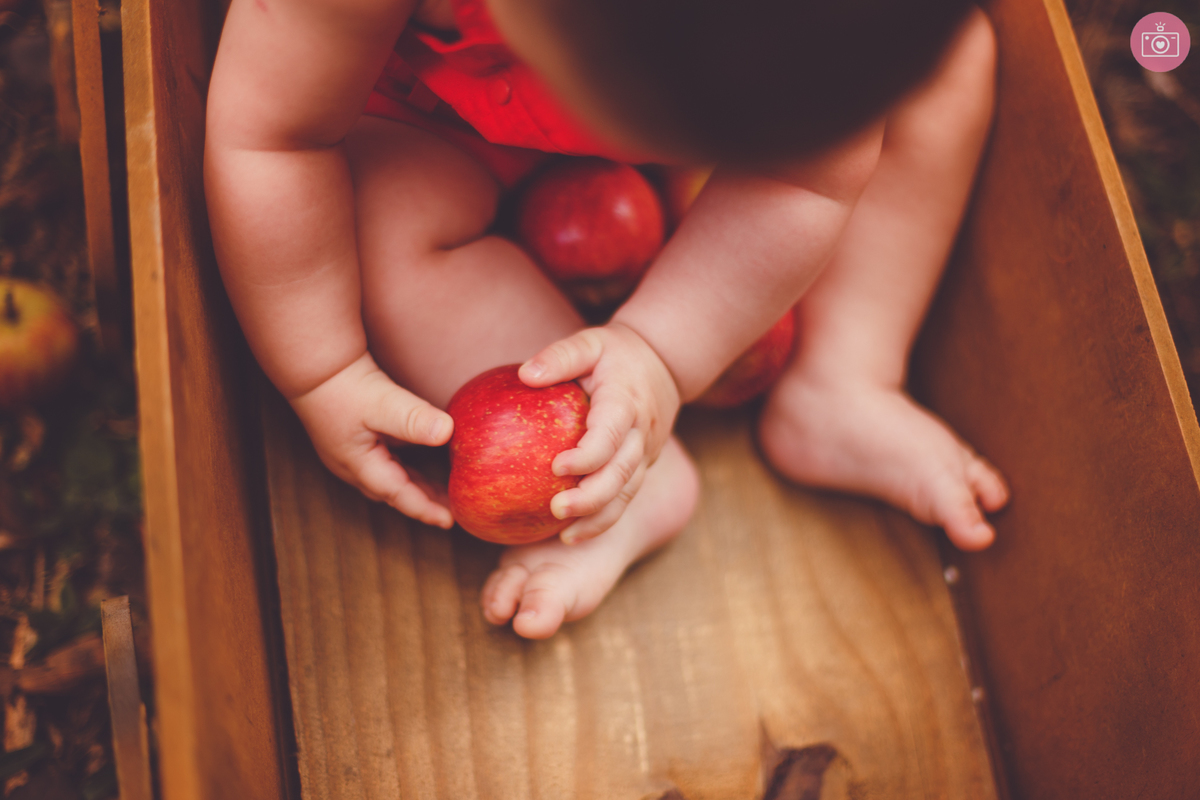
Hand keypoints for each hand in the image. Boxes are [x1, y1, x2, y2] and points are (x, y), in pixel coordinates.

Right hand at [289, 352, 454, 527]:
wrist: (313, 366)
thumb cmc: (343, 386)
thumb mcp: (383, 402)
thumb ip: (413, 419)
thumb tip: (447, 432)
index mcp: (361, 465)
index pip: (400, 496)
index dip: (426, 510)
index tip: (451, 521)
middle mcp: (355, 466)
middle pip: (396, 493)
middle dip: (424, 504)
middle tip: (454, 511)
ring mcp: (353, 455)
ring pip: (391, 480)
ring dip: (416, 487)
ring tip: (444, 493)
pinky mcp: (356, 440)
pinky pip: (388, 463)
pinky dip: (408, 470)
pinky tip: (424, 462)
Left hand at [519, 322, 680, 543]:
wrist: (663, 364)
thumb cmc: (615, 354)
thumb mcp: (589, 342)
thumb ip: (561, 356)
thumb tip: (525, 374)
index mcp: (626, 402)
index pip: (611, 434)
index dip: (588, 455)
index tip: (556, 466)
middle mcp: (641, 433)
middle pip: (622, 474)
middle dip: (592, 498)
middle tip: (557, 510)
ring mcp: (645, 454)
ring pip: (627, 493)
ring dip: (599, 518)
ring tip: (565, 534)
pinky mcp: (642, 467)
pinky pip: (625, 498)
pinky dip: (603, 520)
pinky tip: (572, 534)